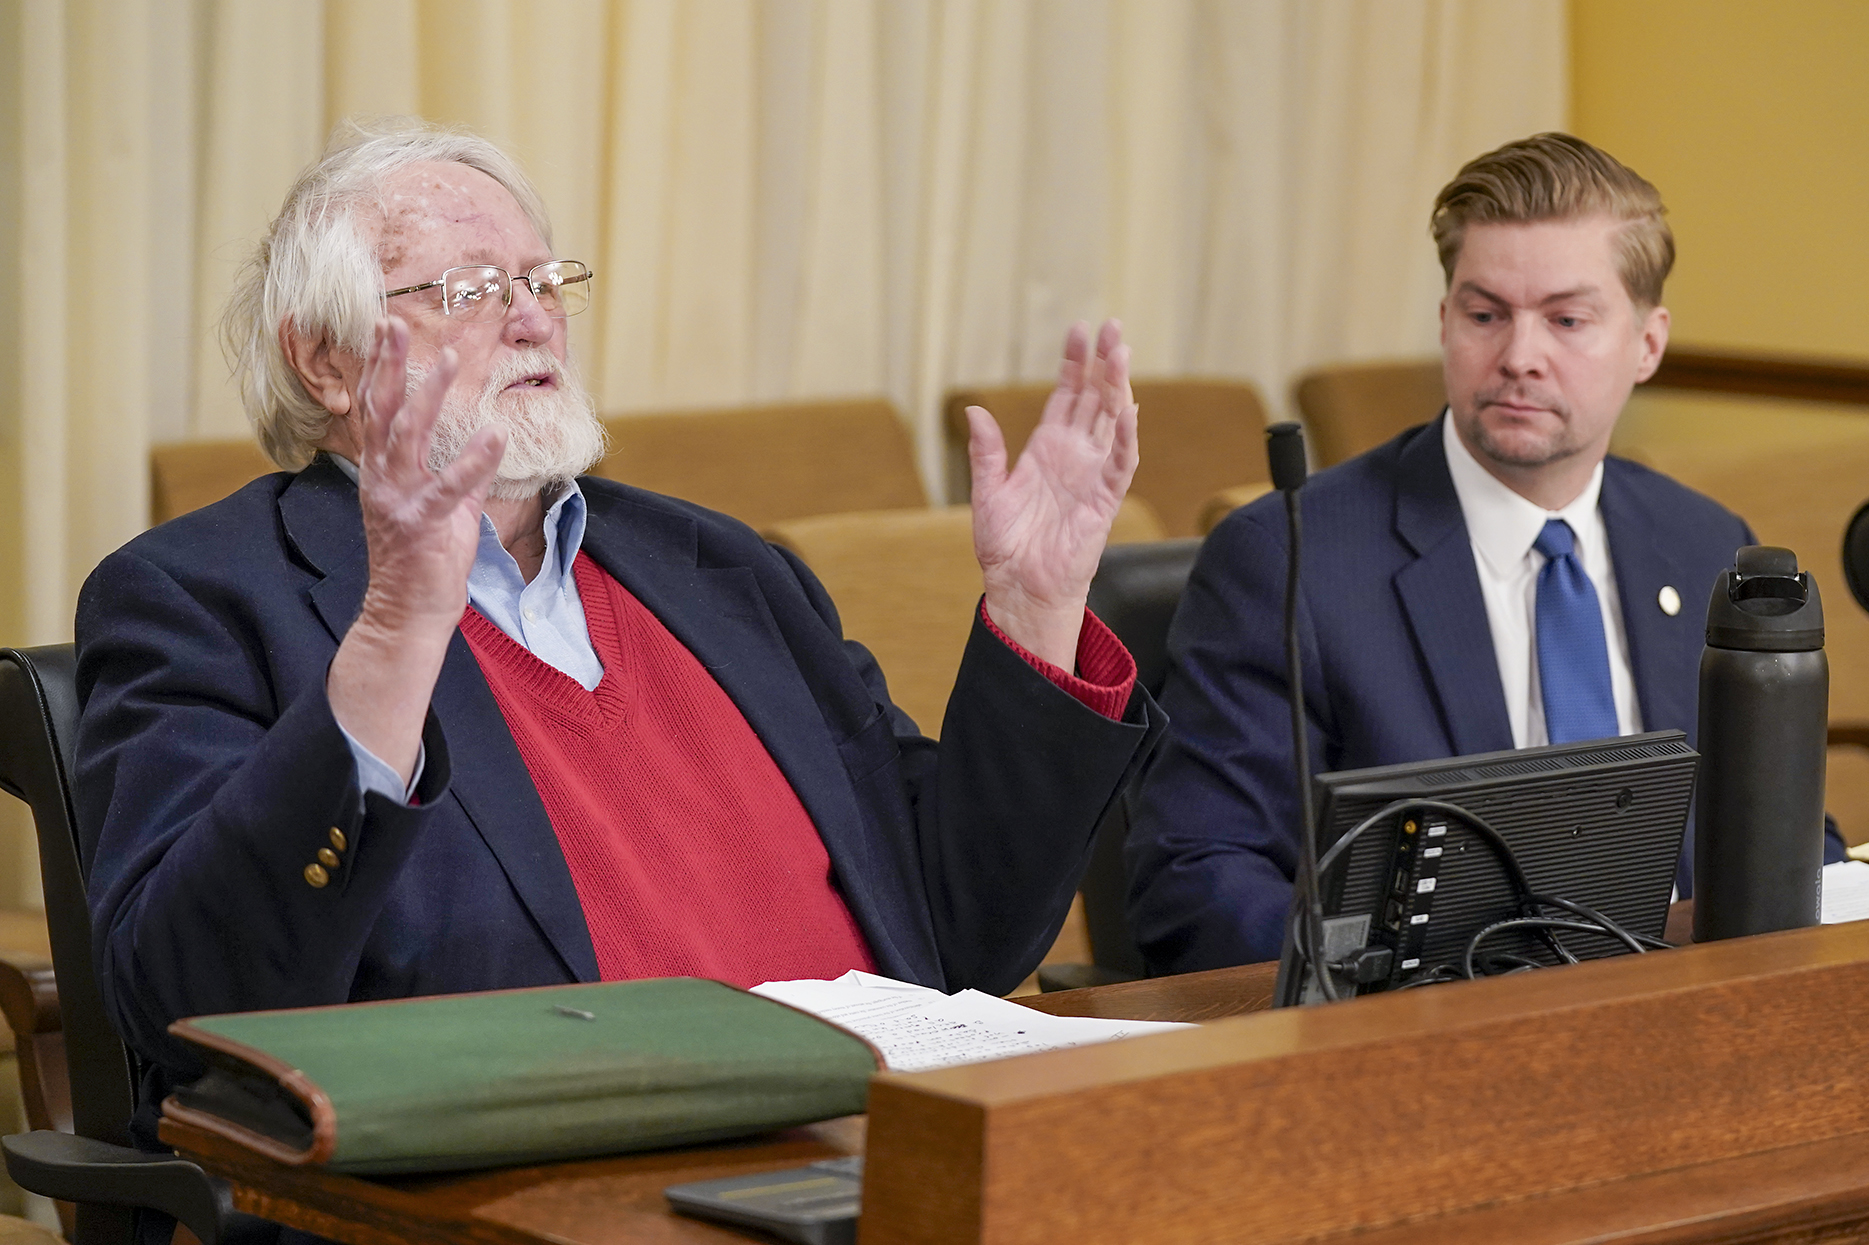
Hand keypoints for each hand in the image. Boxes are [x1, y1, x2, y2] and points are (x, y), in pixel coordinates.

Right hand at [350, 316, 504, 630]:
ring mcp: (398, 499)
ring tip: (449, 358)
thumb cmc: (423, 561)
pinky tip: (495, 436)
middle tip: (393, 321)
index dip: (377, 367)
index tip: (382, 327)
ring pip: (408, 436)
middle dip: (387, 363)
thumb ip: (455, 475)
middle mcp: (381, 477)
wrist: (406, 614)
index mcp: (381, 470)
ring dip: (428, 394)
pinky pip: (449, 487)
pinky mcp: (422, 524)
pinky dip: (473, 461)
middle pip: (380, 409)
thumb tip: (479, 447)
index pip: (375, 409)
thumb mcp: (441, 508)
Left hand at [969, 319, 1138, 668]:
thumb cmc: (1005, 545)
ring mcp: (1092, 475)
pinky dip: (1125, 436)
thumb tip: (973, 410)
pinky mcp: (1104, 500)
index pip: (1067, 395)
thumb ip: (986, 452)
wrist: (1020, 586)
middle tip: (1113, 326)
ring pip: (1112, 422)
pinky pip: (1120, 463)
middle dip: (1104, 363)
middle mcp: (1075, 456)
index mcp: (1047, 449)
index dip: (1075, 363)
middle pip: (1095, 398)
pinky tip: (1127, 408)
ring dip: (1118, 387)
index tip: (1080, 331)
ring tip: (1122, 352)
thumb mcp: (988, 492)